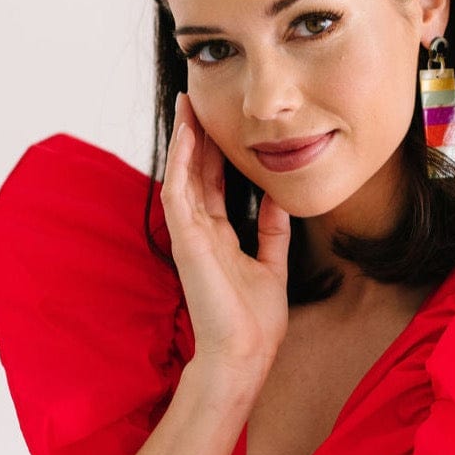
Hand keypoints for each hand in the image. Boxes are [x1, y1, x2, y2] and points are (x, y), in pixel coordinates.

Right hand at [160, 93, 290, 380]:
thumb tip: (276, 200)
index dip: (214, 152)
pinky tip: (188, 134)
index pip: (213, 184)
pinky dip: (181, 162)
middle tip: (196, 100)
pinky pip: (179, 191)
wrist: (245, 355)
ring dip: (184, 139)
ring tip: (187, 104)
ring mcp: (189, 234)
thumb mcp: (271, 265)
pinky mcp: (185, 240)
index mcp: (218, 236)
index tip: (218, 122)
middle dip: (196, 135)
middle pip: (195, 172)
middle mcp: (199, 231)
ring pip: (182, 174)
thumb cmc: (255, 322)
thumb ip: (271, 232)